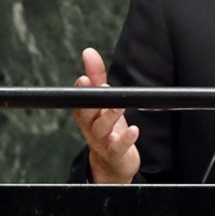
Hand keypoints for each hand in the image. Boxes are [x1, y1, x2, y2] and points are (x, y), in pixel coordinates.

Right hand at [73, 48, 140, 183]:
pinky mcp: (115, 153)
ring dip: (110, 116)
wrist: (112, 162)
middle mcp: (90, 127)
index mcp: (85, 113)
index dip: (82, 89)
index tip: (85, 78)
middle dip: (93, 100)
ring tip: (119, 106)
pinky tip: (134, 130)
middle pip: (88, 114)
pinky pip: (118, 147)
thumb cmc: (107, 127)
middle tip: (103, 86)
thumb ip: (96, 76)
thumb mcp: (101, 101)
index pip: (80, 99)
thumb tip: (88, 52)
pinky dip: (126, 139)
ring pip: (101, 129)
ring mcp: (102, 141)